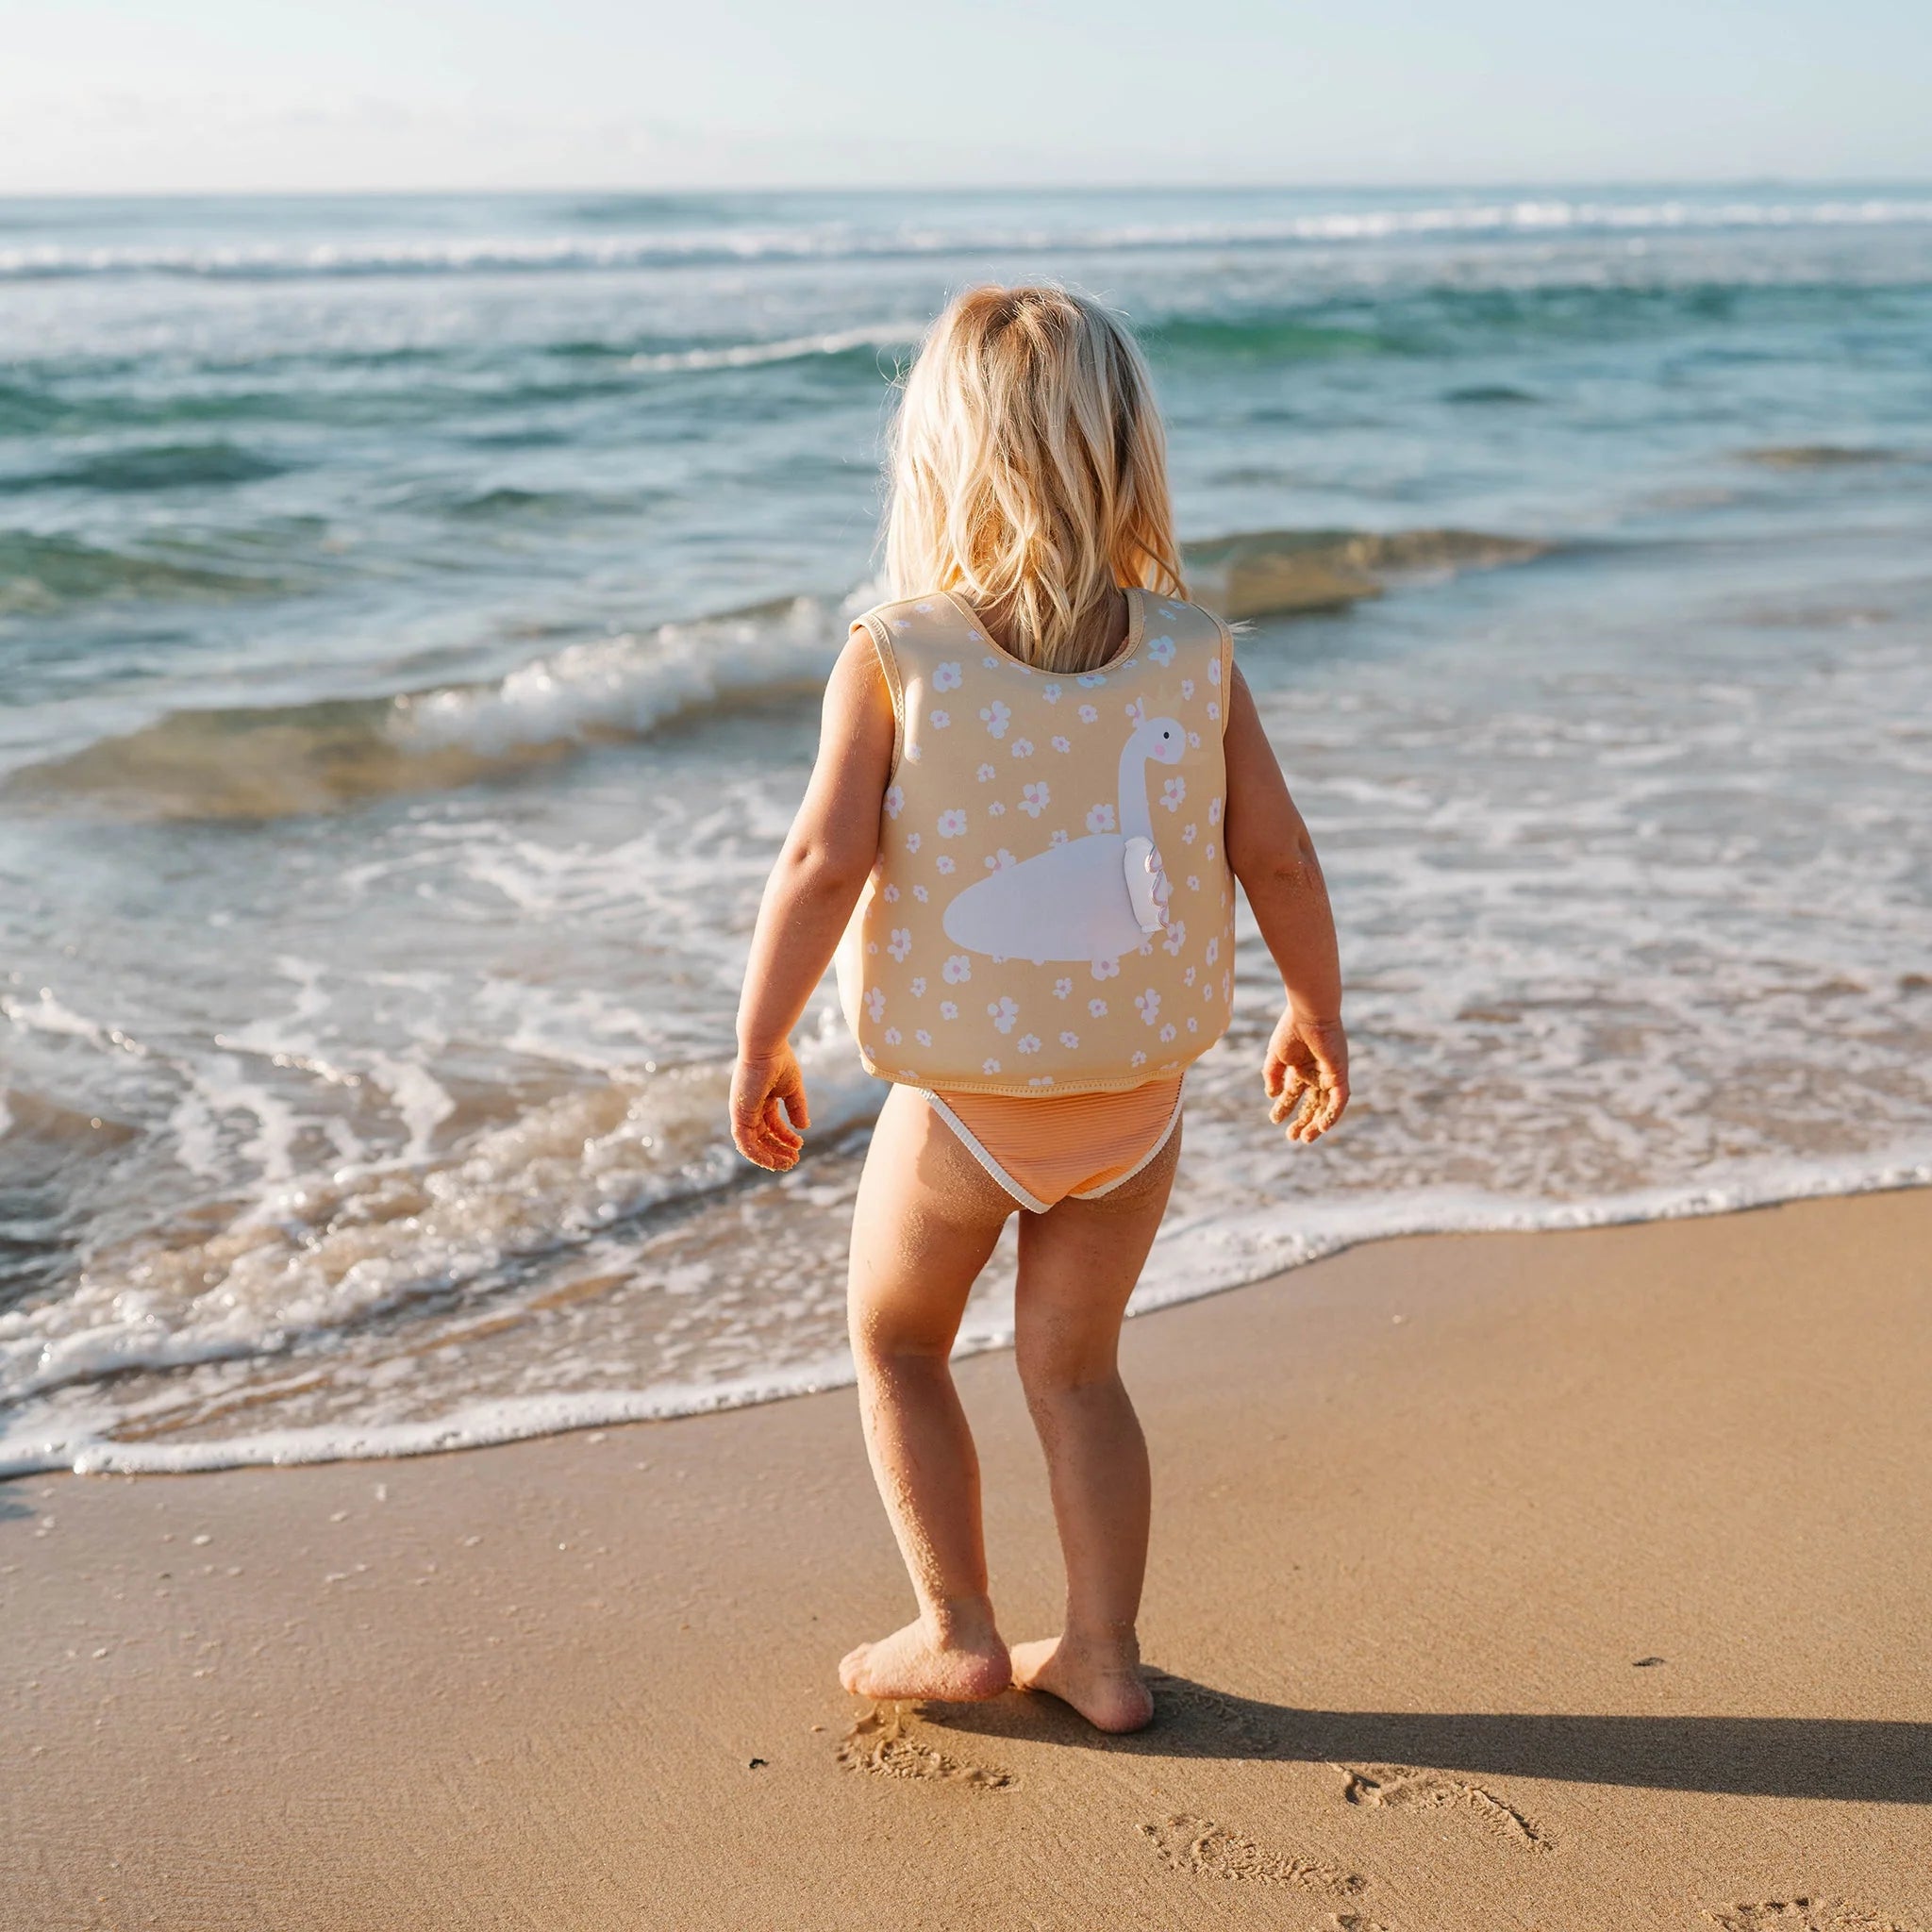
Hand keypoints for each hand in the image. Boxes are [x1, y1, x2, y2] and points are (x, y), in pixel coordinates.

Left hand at [730, 1045, 809, 1170]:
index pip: (772, 1125)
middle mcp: (750, 1108)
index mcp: (762, 1100)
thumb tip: (804, 1127)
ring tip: (787, 1163)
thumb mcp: (792, 1089)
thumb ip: (797, 1108)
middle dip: (778, 1150)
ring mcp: (743, 1112)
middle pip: (762, 1137)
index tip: (799, 1146)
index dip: (785, 1138)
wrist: (766, 1048)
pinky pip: (745, 1142)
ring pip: (753, 1143)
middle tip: (793, 1160)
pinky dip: (757, 1154)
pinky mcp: (739, 1115)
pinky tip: (771, 1161)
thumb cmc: (779, 1061)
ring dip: (769, 1156)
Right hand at [1264, 1009, 1348, 1143]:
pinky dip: (1332, 1114)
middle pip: (1311, 1103)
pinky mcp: (1339, 1074)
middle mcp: (1316, 1073)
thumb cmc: (1291, 1029)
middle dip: (1302, 1121)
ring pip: (1325, 1105)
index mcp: (1300, 1067)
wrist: (1309, 1013)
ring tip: (1305, 1138)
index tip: (1274, 1119)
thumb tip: (1272, 1095)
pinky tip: (1322, 1126)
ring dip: (1316, 1123)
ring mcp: (1329, 1074)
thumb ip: (1272, 1075)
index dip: (1284, 1108)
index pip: (1293, 1093)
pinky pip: (1339, 1099)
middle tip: (1292, 1137)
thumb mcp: (1276, 1055)